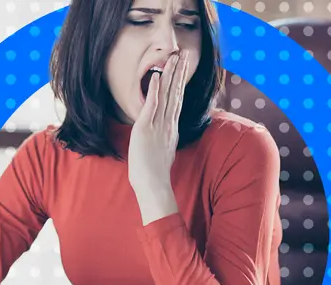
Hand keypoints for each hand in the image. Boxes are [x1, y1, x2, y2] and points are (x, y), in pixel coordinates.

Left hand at [128, 51, 188, 223]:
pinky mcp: (146, 128)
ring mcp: (158, 125)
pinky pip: (153, 106)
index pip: (177, 99)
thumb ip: (163, 138)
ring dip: (171, 75)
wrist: (152, 184)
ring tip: (174, 57)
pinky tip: (158, 76)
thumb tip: (164, 134)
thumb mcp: (161, 149)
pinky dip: (156, 90)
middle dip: (180, 72)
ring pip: (168, 95)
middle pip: (176, 92)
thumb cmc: (154, 172)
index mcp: (171, 127)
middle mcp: (168, 123)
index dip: (180, 81)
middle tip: (184, 53)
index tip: (183, 67)